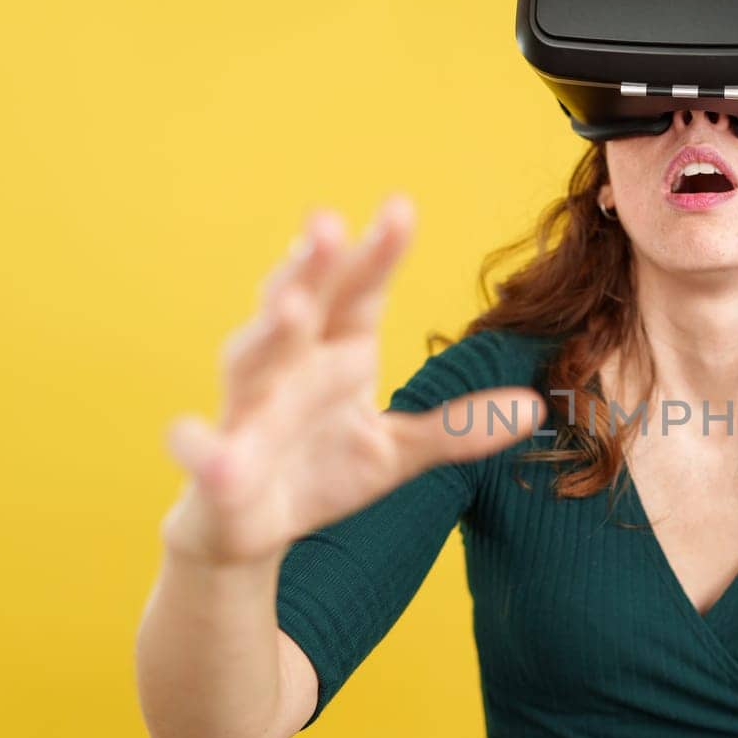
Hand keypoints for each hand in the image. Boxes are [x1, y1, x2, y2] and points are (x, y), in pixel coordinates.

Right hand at [160, 194, 545, 565]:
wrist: (248, 529)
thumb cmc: (321, 471)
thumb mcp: (399, 452)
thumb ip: (459, 427)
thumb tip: (536, 407)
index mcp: (336, 353)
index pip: (358, 293)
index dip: (377, 254)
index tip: (401, 208)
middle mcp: (288, 369)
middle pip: (299, 308)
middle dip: (310, 268)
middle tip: (327, 222)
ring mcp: (247, 414)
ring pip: (250, 363)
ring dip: (267, 333)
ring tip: (290, 307)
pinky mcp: (217, 469)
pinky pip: (206, 454)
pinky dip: (201, 447)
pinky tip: (201, 445)